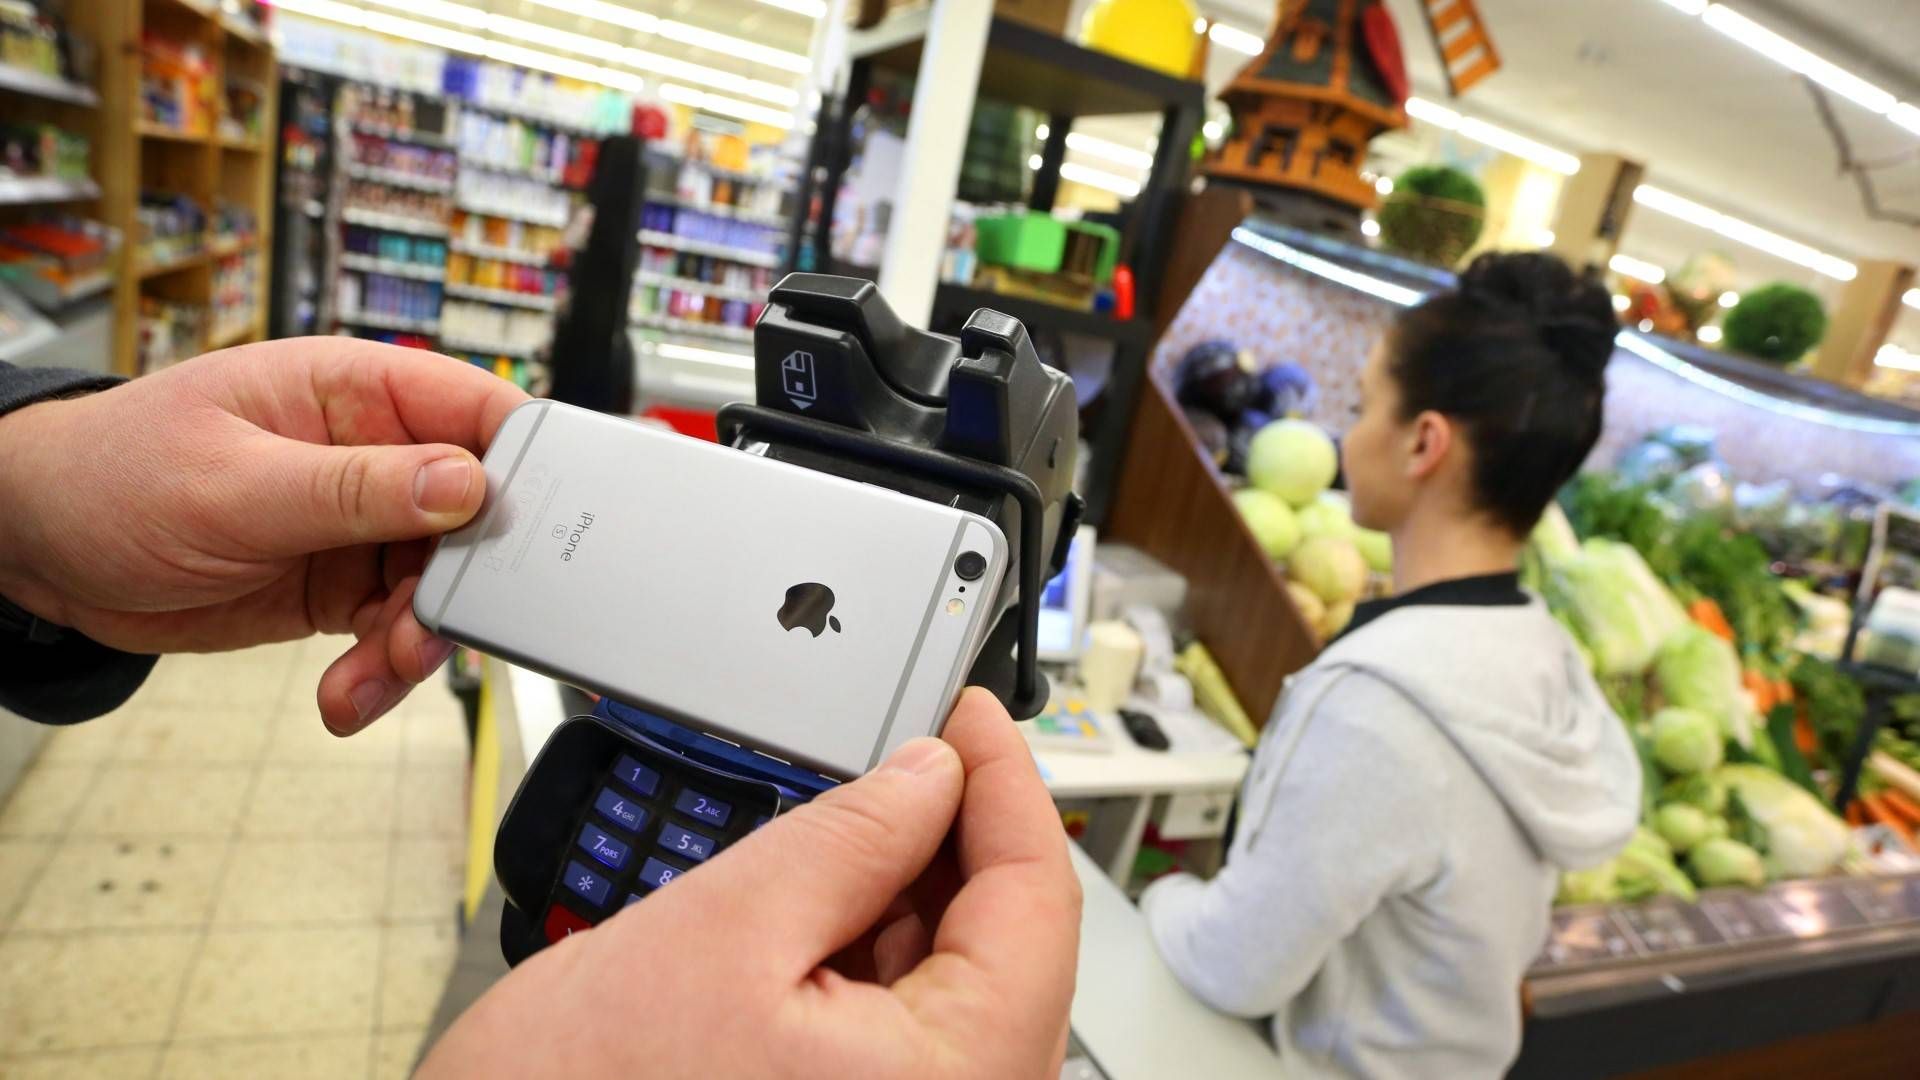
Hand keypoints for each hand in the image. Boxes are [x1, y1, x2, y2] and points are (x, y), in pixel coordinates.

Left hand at [0, 339, 526, 731]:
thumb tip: (466, 484)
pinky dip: (380, 672)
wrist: (40, 549)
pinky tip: (345, 696)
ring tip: (371, 675)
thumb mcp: (234, 486)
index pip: (477, 411)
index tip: (536, 533)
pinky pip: (393, 630)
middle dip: (465, 584)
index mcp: (355, 391)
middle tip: (433, 630)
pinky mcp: (340, 585)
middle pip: (476, 516)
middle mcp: (373, 454)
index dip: (523, 466)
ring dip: (416, 642)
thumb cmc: (112, 475)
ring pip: (440, 586)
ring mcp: (360, 524)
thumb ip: (355, 489)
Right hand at [421, 689, 1082, 1078]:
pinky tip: (823, 897)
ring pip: (955, 978)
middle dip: (950, 831)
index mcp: (958, 1076)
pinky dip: (871, 948)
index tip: (969, 712)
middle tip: (900, 746)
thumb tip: (928, 773)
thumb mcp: (723, 930)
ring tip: (842, 818)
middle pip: (1006, 939)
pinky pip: (904, 1023)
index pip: (1038, 897)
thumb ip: (849, 837)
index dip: (1005, 780)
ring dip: (907, 888)